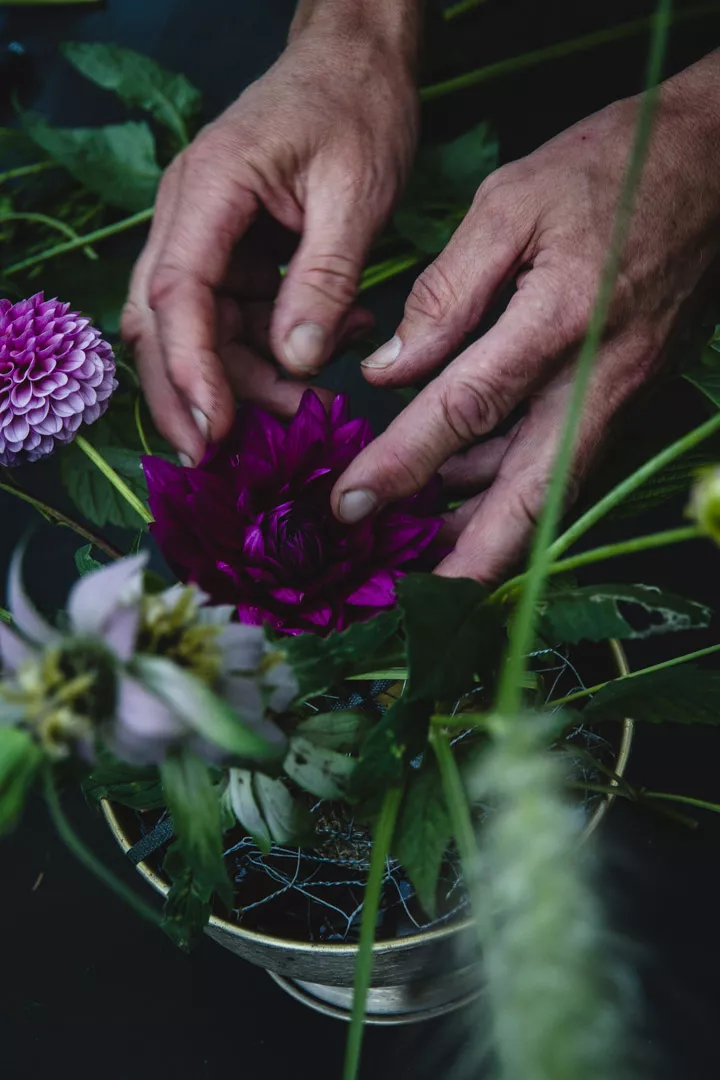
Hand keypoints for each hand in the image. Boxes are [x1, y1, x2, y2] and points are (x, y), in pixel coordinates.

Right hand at [122, 3, 418, 463]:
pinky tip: (320, 359)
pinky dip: (267, 354)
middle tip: (221, 457)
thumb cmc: (357, 109)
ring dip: (240, 381)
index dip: (190, 370)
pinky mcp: (231, 254)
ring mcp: (205, 237)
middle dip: (185, 394)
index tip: (214, 431)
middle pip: (159, 322)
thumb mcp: (356, 194)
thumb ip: (325, 279)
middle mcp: (189, 217)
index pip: (176, 294)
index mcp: (209, 190)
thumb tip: (297, 360)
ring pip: (195, 332)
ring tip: (307, 403)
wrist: (356, 63)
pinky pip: (232, 321)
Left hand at [332, 54, 719, 583]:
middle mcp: (596, 382)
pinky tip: (460, 488)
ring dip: (485, 528)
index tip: (351, 502)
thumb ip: (447, 291)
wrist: (714, 167)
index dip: (404, 463)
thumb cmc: (610, 170)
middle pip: (529, 495)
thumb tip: (391, 369)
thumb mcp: (512, 202)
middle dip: (469, 556)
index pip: (467, 410)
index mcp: (561, 323)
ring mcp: (616, 397)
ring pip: (545, 489)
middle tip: (412, 599)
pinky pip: (559, 459)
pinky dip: (508, 484)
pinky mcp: (621, 398)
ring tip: (418, 549)